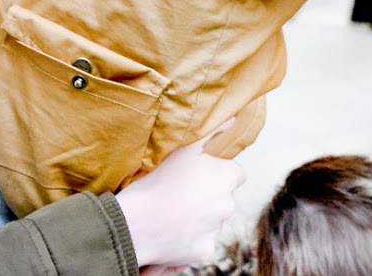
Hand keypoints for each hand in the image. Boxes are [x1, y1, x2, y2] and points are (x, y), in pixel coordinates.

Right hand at [116, 127, 243, 270]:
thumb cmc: (157, 181)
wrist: (136, 223)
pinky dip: (191, 240)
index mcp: (227, 177)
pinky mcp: (205, 251)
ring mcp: (216, 230)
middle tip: (181, 193)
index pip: (234, 174)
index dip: (216, 173)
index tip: (197, 175)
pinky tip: (173, 231)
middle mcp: (228, 204)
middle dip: (208, 196)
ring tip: (173, 212)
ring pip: (212, 221)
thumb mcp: (185, 148)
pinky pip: (202, 243)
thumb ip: (213, 131)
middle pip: (223, 198)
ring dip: (199, 218)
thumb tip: (234, 120)